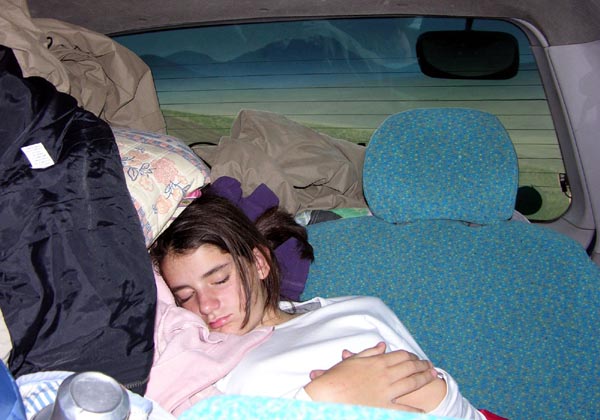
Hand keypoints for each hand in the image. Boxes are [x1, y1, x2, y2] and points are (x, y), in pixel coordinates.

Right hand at [305, 342, 439, 411]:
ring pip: (411, 382)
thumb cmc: (336, 378)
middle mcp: (385, 375)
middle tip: (430, 366)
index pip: (401, 355)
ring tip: (433, 376)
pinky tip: (424, 411)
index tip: (416, 357)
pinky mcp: (384, 407)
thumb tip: (382, 345)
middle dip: (422, 365)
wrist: (328, 396)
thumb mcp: (353, 360)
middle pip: (410, 367)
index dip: (411, 356)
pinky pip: (403, 409)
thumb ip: (370, 352)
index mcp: (377, 362)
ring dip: (424, 378)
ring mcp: (386, 391)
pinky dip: (415, 411)